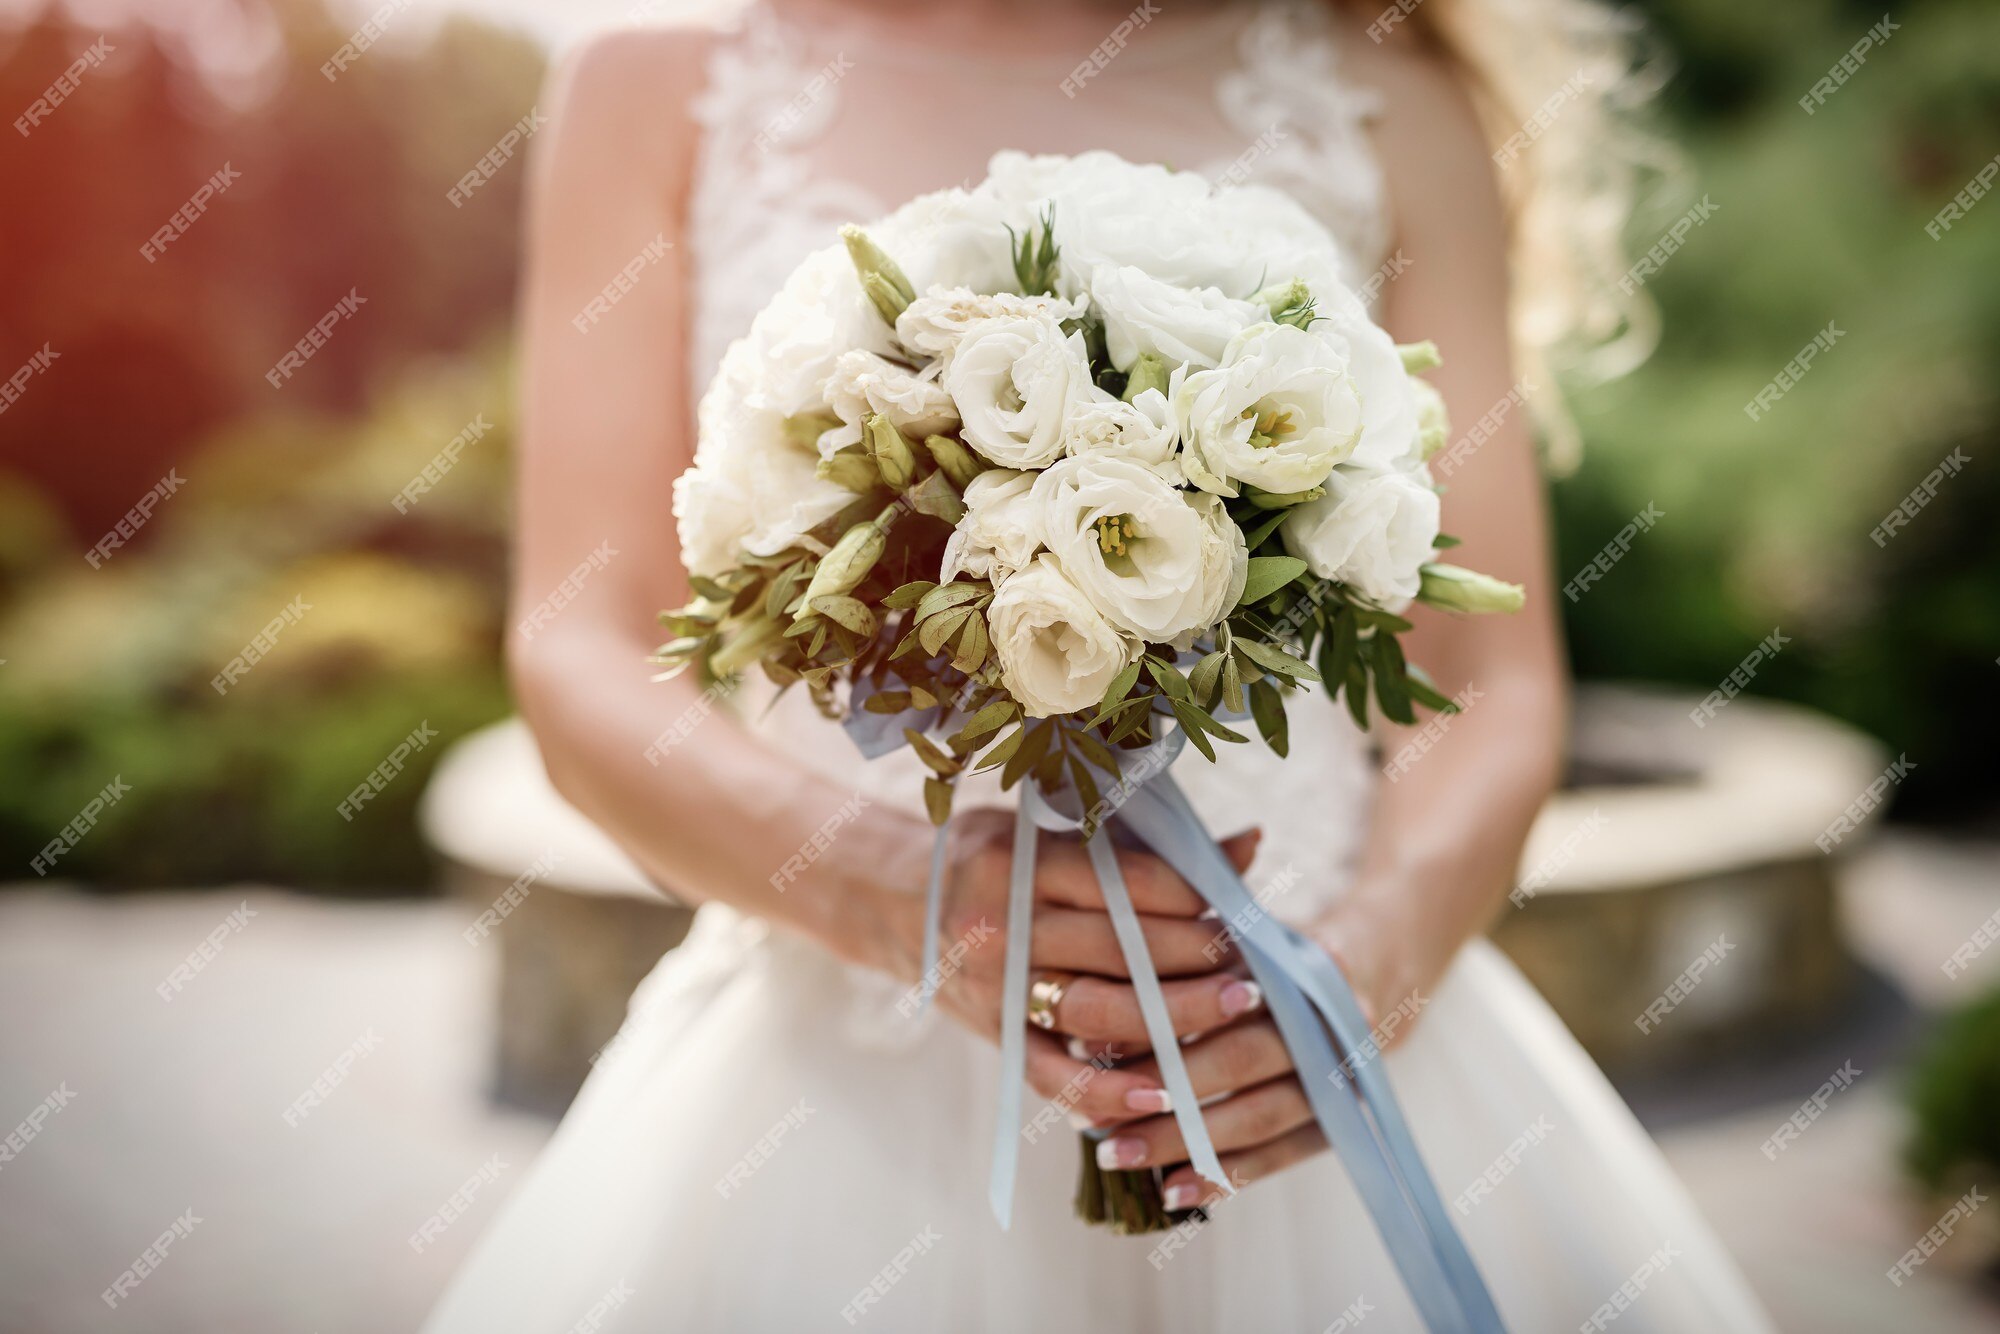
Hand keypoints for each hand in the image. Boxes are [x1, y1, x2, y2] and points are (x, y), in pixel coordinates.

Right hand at [887, 807, 1261, 1126]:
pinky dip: (1107, 1091)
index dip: (1190, 897)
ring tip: (1237, 1011)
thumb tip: (1250, 845)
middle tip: (1254, 962)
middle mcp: (1004, 924)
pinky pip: (1053, 1074)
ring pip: (1098, 1009)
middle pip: (1121, 947)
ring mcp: (996, 985)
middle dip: (1197, 958)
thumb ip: (1143, 844)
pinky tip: (1162, 1096)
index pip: (1125, 881)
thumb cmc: (991, 854)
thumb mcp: (1053, 829)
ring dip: (1174, 1017)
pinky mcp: (994, 1034)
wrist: (897, 903)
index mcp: (1021, 862)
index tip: (1234, 907)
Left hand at [1098, 893, 1437, 1208]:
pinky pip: (1281, 1155)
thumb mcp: (1233, 938)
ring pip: (1258, 1115)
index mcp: (1298, 963)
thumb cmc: (1269, 953)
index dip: (1155, 1023)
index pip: (1220, 995)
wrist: (1366, 972)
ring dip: (1185, 1143)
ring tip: (1117, 1157)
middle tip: (1093, 1115)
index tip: (1090, 1047)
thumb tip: (1098, 1020)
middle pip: (1241, 1059)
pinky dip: (1226, 1175)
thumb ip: (1180, 966)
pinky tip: (1172, 1192)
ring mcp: (1342, 1073)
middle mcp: (1328, 1018)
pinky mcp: (1343, 1119)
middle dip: (1164, 1092)